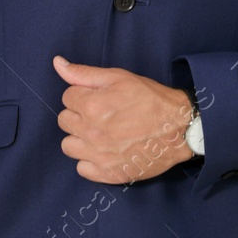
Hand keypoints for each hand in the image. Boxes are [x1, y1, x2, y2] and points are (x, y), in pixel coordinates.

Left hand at [53, 56, 194, 183]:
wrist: (180, 129)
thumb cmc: (151, 99)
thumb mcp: (119, 77)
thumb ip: (84, 73)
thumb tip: (58, 63)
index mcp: (92, 105)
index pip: (67, 97)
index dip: (83, 94)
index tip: (99, 97)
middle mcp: (92, 132)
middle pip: (64, 121)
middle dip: (78, 114)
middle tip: (101, 113)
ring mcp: (99, 156)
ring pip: (68, 146)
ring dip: (79, 138)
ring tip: (99, 133)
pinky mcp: (108, 173)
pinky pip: (82, 168)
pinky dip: (89, 160)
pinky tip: (104, 151)